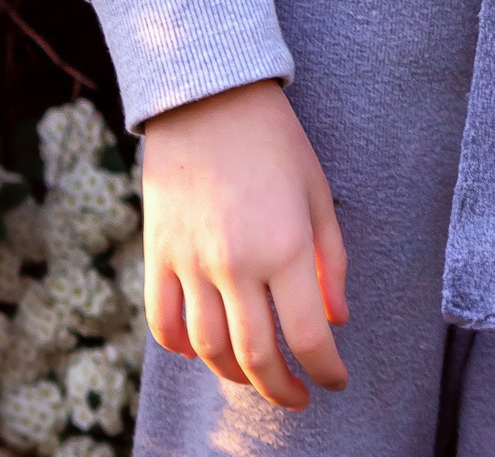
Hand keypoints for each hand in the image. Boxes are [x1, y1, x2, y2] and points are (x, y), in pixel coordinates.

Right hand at [139, 80, 349, 404]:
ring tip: (255, 375)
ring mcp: (192, 262)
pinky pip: (164, 323)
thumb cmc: (275, 141)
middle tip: (297, 398)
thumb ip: (331, 259)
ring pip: (208, 350)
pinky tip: (201, 351)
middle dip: (281, 390)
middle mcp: (237, 262)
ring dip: (234, 375)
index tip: (335, 382)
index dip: (325, 371)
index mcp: (286, 245)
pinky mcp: (159, 254)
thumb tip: (336, 320)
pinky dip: (181, 349)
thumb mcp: (318, 191)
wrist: (209, 97)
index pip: (307, 336)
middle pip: (256, 357)